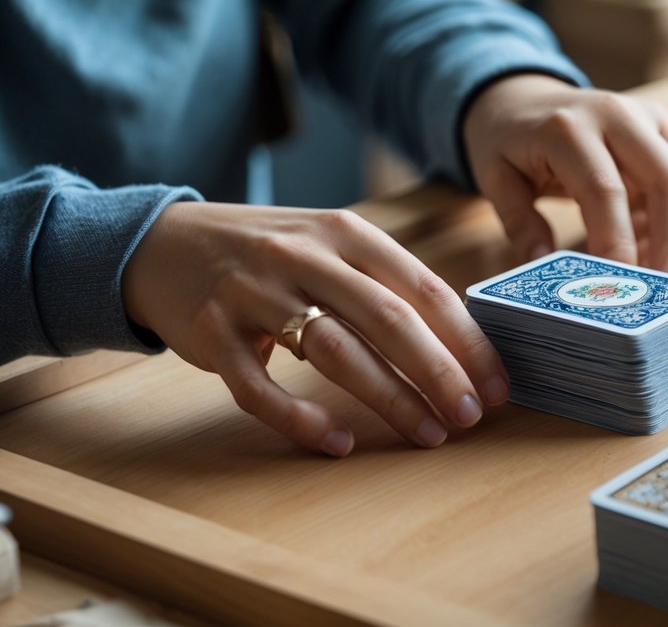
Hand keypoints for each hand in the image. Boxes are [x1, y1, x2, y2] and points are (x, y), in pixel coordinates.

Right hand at [122, 202, 506, 456]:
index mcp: (346, 232)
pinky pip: (261, 387)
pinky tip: (337, 442)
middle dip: (439, 373)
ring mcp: (254, 294)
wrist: (164, 242)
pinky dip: (301, 419)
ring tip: (427, 433)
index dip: (467, 340)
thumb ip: (386, 282)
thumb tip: (463, 345)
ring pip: (334, 352)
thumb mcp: (331, 244)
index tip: (497, 384)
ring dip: (390, 399)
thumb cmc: (273, 253)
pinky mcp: (212, 333)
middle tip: (472, 415)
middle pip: (388, 319)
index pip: (424, 288)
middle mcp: (303, 256)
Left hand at [464, 74, 667, 278]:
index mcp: (569, 128)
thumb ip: (520, 223)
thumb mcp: (496, 178)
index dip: (616, 243)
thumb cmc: (511, 143)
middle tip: (662, 295)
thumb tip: (548, 267)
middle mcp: (619, 115)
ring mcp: (652, 119)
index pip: (605, 190)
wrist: (525, 97)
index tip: (618, 289)